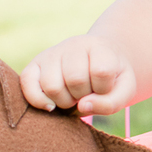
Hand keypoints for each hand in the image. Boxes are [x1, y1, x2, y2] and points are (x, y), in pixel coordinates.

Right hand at [20, 38, 136, 116]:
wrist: (98, 63)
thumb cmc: (111, 80)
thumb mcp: (124, 91)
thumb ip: (110, 103)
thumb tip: (81, 106)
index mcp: (99, 46)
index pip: (101, 71)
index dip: (104, 88)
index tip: (105, 87)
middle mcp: (73, 45)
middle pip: (75, 80)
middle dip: (83, 96)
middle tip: (86, 94)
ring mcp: (52, 53)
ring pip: (52, 86)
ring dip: (64, 101)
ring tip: (71, 96)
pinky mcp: (34, 64)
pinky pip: (26, 83)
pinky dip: (37, 100)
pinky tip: (51, 106)